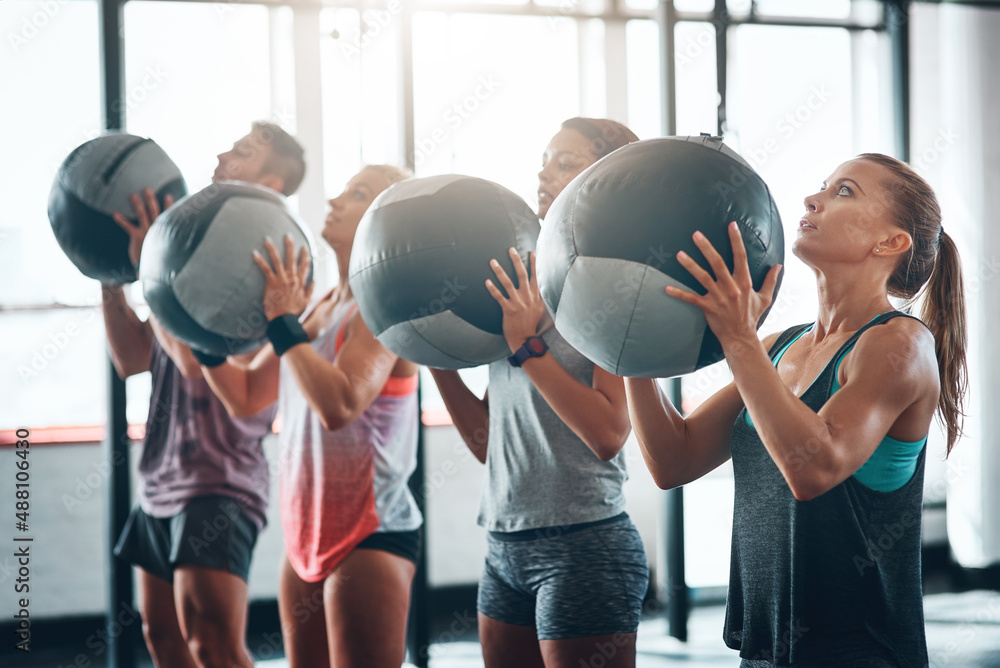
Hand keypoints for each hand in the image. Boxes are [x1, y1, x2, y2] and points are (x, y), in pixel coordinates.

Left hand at [112, 188, 174, 269]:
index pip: (168, 215)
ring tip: (132, 195)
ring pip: (142, 215)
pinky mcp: (137, 237)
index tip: (169, 195)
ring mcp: (147, 232)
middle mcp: (157, 229)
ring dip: (137, 205)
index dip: (169, 205)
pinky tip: (115, 214)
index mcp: (165, 230)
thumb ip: (167, 236)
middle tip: (147, 189)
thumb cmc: (159, 257)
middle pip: (154, 211)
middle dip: (151, 200)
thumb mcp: (166, 246)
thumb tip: (168, 230)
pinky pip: (128, 226)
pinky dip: (121, 220)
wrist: (152, 269)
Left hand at [252, 235, 313, 319]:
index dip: (305, 255)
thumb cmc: (294, 312)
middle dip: (290, 245)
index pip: (305, 265)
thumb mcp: (306, 302)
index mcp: (301, 282)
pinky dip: (259, 260)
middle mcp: (292, 278)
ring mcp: (282, 279)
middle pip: (292, 258)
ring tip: (267, 239)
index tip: (304, 247)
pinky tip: (254, 253)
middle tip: (287, 235)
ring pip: (278, 260)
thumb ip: (310, 290)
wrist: (284, 319)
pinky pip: (265, 268)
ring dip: (272, 248)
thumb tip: (313, 281)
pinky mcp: (272, 282)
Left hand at [485, 248, 546, 350]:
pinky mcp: (509, 310)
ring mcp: (518, 303)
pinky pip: (499, 297)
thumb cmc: (531, 323)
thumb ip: (540, 296)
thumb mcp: (540, 309)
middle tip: (510, 249)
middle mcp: (528, 297)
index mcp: (537, 296)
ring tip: (493, 261)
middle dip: (516, 260)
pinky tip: (487, 281)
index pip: (536, 276)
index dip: (534, 263)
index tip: (532, 251)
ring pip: (508, 283)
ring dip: (500, 271)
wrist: (525, 339)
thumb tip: (541, 286)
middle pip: (522, 274)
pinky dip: (492, 288)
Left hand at [665, 222, 781, 348]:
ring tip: (679, 254)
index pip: (741, 257)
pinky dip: (679, 293)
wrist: (741, 338)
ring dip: (690, 265)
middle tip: (696, 234)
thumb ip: (771, 280)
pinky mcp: (708, 307)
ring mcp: (719, 297)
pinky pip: (691, 298)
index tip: (732, 225)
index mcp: (745, 282)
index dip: (736, 240)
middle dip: (706, 247)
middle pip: (717, 263)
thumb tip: (779, 265)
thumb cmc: (752, 317)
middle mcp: (731, 287)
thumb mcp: (765, 298)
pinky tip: (666, 288)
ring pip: (702, 277)